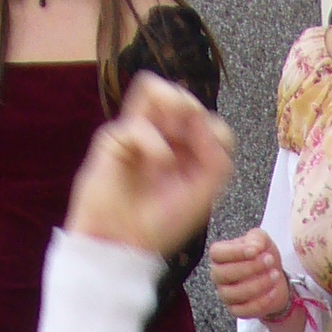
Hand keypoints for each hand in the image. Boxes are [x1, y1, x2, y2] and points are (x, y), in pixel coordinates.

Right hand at [66, 72, 234, 258]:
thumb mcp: (203, 196)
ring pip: (152, 88)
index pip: (208, 121)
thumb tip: (205, 121)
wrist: (124, 243)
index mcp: (187, 153)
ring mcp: (137, 134)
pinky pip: (138, 124)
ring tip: (177, 129)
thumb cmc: (160, 225)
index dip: (214, 131)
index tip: (210, 158)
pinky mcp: (115, 138)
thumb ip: (216, 161)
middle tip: (194, 143)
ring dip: (172, 102)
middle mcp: (163, 138)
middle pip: (183, 99)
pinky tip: (160, 164)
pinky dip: (155, 142)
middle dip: (194, 114)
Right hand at [209, 227, 289, 320]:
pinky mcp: (235, 310)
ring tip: (275, 275)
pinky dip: (261, 302)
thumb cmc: (262, 255)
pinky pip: (244, 310)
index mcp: (219, 255)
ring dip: (258, 284)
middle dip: (250, 268)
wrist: (274, 278)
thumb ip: (257, 238)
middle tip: (270, 261)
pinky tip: (274, 291)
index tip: (255, 251)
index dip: (235, 252)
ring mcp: (225, 294)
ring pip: (235, 293)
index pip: (217, 253)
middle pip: (224, 273)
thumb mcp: (262, 240)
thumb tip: (254, 247)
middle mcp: (218, 275)